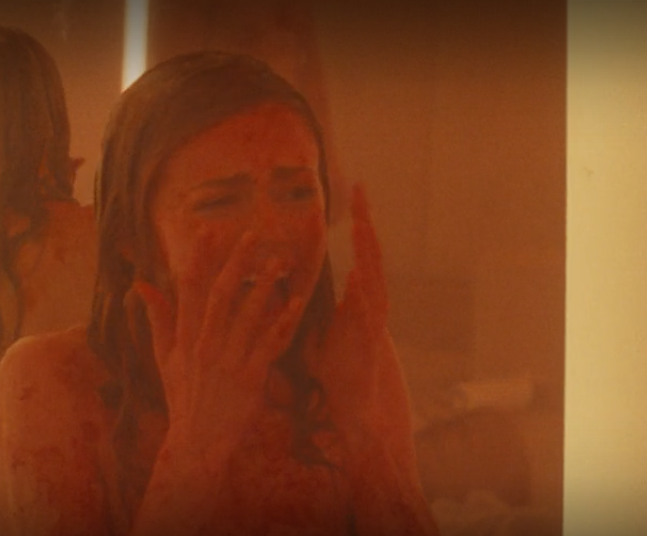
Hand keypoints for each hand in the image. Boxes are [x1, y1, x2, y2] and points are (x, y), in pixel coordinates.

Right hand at [131, 230, 306, 442]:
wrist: (197, 441)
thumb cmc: (182, 396)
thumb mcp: (163, 357)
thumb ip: (157, 318)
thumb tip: (141, 284)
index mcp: (184, 337)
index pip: (189, 289)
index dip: (199, 258)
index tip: (208, 230)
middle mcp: (204, 345)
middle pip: (220, 295)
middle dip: (235, 263)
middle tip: (251, 235)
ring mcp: (227, 361)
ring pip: (247, 316)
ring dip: (264, 286)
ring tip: (278, 261)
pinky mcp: (249, 378)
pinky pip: (267, 345)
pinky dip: (280, 323)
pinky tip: (294, 303)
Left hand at [310, 184, 411, 440]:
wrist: (357, 409)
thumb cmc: (338, 371)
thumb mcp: (310, 334)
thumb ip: (294, 309)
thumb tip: (273, 285)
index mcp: (354, 299)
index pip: (351, 254)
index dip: (347, 227)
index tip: (341, 196)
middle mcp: (367, 305)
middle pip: (369, 255)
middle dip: (365, 222)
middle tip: (360, 189)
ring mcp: (372, 323)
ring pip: (374, 279)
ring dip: (368, 252)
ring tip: (363, 223)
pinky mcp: (372, 345)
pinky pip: (369, 317)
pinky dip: (364, 298)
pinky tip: (358, 278)